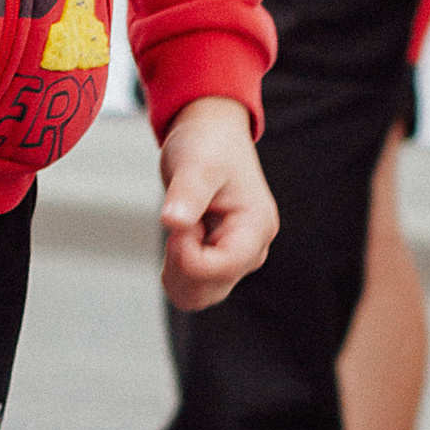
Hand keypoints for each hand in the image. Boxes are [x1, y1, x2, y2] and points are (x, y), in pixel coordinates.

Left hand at [157, 97, 277, 312]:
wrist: (210, 134)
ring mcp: (237, 258)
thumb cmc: (207, 144)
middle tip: (179, 221)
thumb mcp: (195, 163)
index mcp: (256, 227)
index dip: (188, 255)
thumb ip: (187, 194)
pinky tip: (179, 237)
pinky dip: (176, 270)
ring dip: (177, 269)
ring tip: (181, 227)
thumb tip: (173, 223)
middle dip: (180, 265)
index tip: (178, 223)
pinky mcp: (220, 260)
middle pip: (208, 290)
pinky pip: (194, 286)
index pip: (222, 267)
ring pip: (199, 295)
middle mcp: (252, 249)